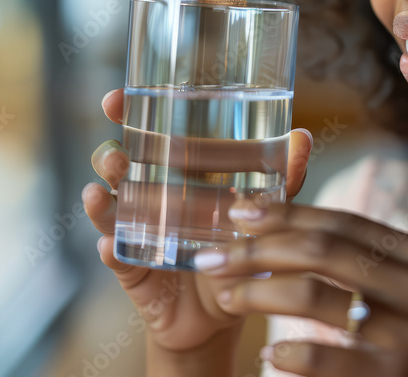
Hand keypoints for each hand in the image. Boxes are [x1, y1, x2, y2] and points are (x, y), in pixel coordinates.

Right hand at [82, 88, 314, 353]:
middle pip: (117, 167)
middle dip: (108, 155)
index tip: (115, 98)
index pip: (142, 134)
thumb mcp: (263, 212)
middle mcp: (148, 197)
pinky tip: (108, 245)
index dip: (124, 113)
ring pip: (109, 210)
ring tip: (102, 190)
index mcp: (173, 173)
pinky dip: (110, 250)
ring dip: (102, 199)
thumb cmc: (240, 249)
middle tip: (115, 153)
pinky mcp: (133, 270)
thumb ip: (283, 178)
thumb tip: (304, 137)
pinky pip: (115, 258)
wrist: (227, 310)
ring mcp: (135, 233)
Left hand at [192, 204, 407, 375]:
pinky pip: (336, 361)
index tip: (240, 210)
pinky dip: (298, 355)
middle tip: (212, 253)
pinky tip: (272, 354)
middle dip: (259, 248)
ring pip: (319, 297)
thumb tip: (319, 241)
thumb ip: (391, 265)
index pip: (344, 224)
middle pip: (323, 252)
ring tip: (226, 297)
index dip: (286, 215)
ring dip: (261, 294)